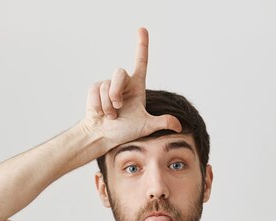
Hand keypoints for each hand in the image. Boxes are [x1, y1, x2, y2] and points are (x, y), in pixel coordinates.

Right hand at [80, 27, 181, 150]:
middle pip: (119, 73)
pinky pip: (97, 90)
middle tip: (117, 108)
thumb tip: (179, 126)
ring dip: (108, 105)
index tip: (142, 29)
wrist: (103, 136)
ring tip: (110, 116)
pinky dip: (99, 105)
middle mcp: (123, 83)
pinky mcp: (96, 88)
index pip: (140, 61)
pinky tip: (100, 113)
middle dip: (116, 92)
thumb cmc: (124, 131)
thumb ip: (161, 122)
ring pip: (107, 85)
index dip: (141, 45)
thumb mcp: (145, 126)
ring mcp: (108, 85)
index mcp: (136, 86)